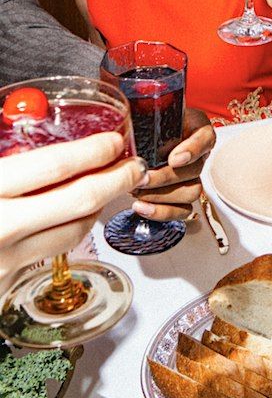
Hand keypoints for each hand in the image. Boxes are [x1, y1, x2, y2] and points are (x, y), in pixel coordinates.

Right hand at [0, 132, 145, 284]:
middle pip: (79, 201)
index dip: (92, 150)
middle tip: (132, 164)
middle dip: (116, 178)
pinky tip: (74, 214)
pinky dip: (72, 229)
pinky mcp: (6, 285)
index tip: (114, 139)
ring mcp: (5, 262)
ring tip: (108, 185)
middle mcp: (0, 228)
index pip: (53, 167)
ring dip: (98, 206)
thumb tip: (18, 112)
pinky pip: (52, 251)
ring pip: (74, 231)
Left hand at [133, 107, 214, 221]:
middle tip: (142, 177)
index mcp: (196, 128)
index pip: (205, 137)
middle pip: (195, 170)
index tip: (174, 158)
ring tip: (137, 192)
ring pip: (191, 192)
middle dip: (166, 177)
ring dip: (162, 196)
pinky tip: (141, 206)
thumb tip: (127, 112)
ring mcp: (192, 177)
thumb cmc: (147, 124)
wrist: (140, 141)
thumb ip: (144, 111)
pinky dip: (161, 212)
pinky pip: (183, 211)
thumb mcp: (148, 111)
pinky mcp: (183, 198)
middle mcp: (198, 154)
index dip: (193, 149)